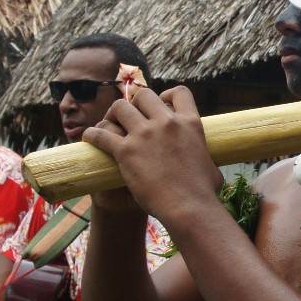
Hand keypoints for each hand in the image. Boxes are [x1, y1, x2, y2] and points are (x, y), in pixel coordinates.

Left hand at [80, 86, 223, 225]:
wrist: (189, 207)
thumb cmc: (204, 193)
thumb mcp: (211, 166)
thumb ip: (206, 158)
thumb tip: (209, 166)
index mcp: (190, 123)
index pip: (179, 92)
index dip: (166, 95)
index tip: (160, 104)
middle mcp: (166, 122)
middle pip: (144, 95)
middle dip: (135, 103)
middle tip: (130, 117)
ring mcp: (145, 134)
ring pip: (120, 107)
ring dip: (113, 115)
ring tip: (109, 124)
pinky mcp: (126, 150)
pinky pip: (101, 134)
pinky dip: (93, 134)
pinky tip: (89, 138)